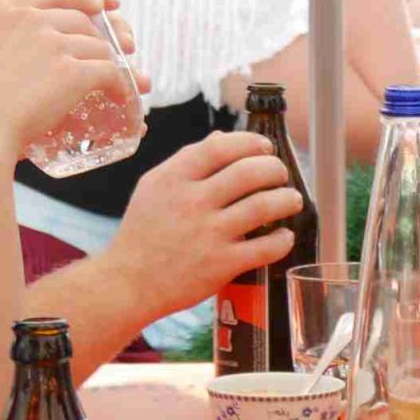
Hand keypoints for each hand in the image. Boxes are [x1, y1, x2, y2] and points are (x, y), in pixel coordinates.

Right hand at [0, 0, 142, 163]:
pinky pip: (110, 73)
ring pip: (99, 48)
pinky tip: (121, 100)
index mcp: (0, 12)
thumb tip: (25, 61)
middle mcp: (27, 20)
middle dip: (108, 34)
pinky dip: (122, 87)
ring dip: (115, 65)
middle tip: (125, 50)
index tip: (103, 3)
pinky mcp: (71, 71)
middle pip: (82, 20)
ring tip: (122, 83)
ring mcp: (51, 43)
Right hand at [106, 130, 303, 317]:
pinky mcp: (222, 264)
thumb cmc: (143, 234)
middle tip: (281, 175)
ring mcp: (208, 233)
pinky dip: (283, 239)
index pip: (220, 147)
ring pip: (264, 205)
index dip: (251, 142)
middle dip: (275, 169)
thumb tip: (221, 136)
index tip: (265, 147)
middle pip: (250, 172)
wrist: (128, 283)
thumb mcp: (154, 188)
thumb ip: (188, 162)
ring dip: (287, 199)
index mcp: (173, 178)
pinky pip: (266, 247)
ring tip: (292, 200)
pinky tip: (284, 236)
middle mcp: (192, 202)